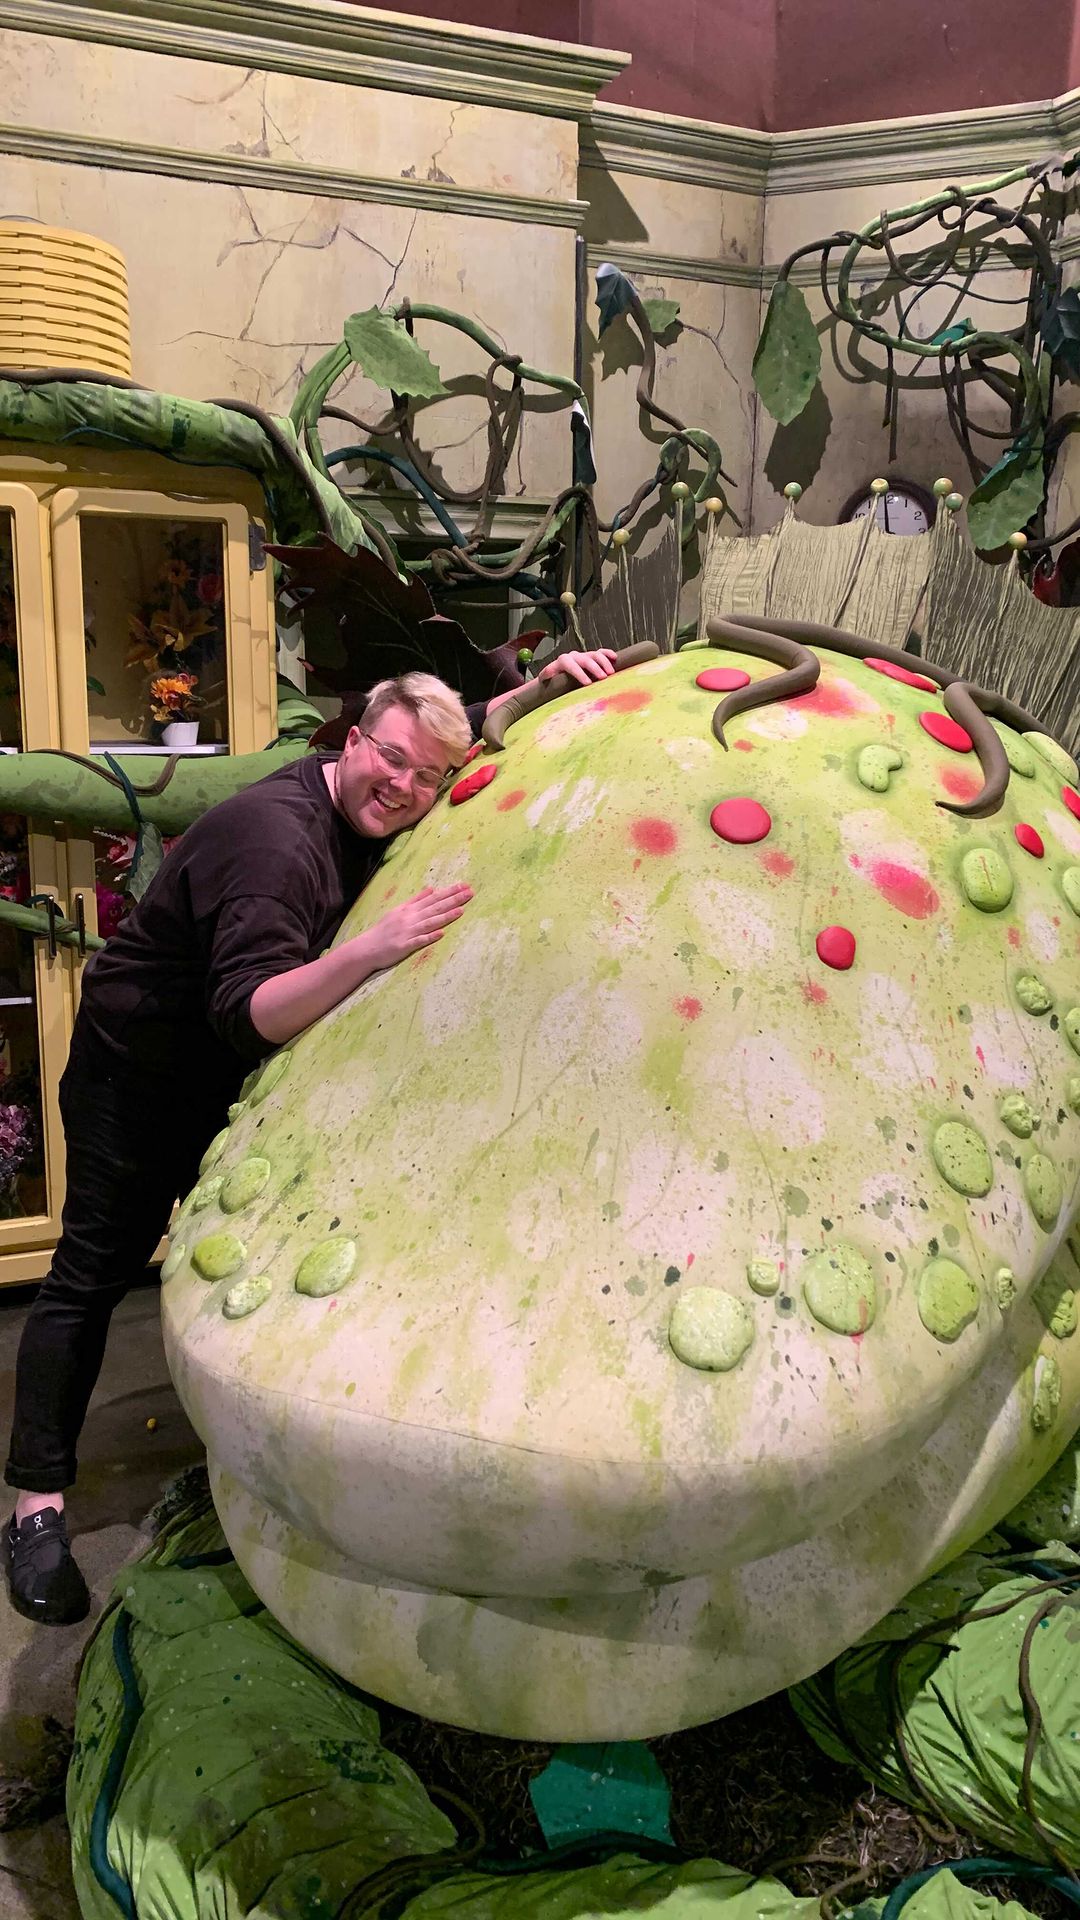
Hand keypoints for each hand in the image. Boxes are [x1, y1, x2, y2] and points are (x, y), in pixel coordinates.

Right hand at [358, 885, 472, 970]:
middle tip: (470, 892)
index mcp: (409, 909)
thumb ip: (416, 900)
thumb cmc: (384, 930)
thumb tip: (431, 889)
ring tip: (461, 910)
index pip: (433, 898)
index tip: (464, 885)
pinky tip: (441, 934)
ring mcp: (407, 932)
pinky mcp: (404, 946)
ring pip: (429, 922)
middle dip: (453, 900)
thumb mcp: (399, 910)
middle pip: (434, 908)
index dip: (449, 892)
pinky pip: (418, 941)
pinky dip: (429, 937)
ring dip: (445, 916)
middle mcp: (409, 918)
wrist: (367, 947)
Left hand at [538, 648, 617, 688]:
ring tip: (610, 673)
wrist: (556, 675)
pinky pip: (601, 652)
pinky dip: (608, 654)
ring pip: (595, 655)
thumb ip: (546, 675)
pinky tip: (615, 658)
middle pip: (585, 659)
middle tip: (603, 678)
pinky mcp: (592, 657)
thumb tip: (545, 675)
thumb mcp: (546, 679)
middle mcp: (574, 656)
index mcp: (563, 661)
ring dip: (604, 663)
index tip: (588, 683)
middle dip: (595, 668)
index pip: (571, 665)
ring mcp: (584, 656)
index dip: (579, 673)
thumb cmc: (552, 680)